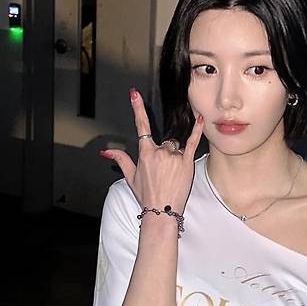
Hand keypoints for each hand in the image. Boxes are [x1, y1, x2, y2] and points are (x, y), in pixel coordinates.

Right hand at [99, 88, 203, 214]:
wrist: (161, 211)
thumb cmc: (146, 196)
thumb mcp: (130, 177)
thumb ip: (120, 159)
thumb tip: (106, 151)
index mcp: (145, 153)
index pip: (141, 126)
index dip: (137, 108)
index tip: (134, 94)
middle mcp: (159, 152)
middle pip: (165, 142)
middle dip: (165, 153)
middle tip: (164, 172)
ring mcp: (174, 156)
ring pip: (176, 146)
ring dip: (175, 155)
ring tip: (173, 174)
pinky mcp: (187, 161)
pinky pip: (193, 142)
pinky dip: (197, 130)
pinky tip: (200, 118)